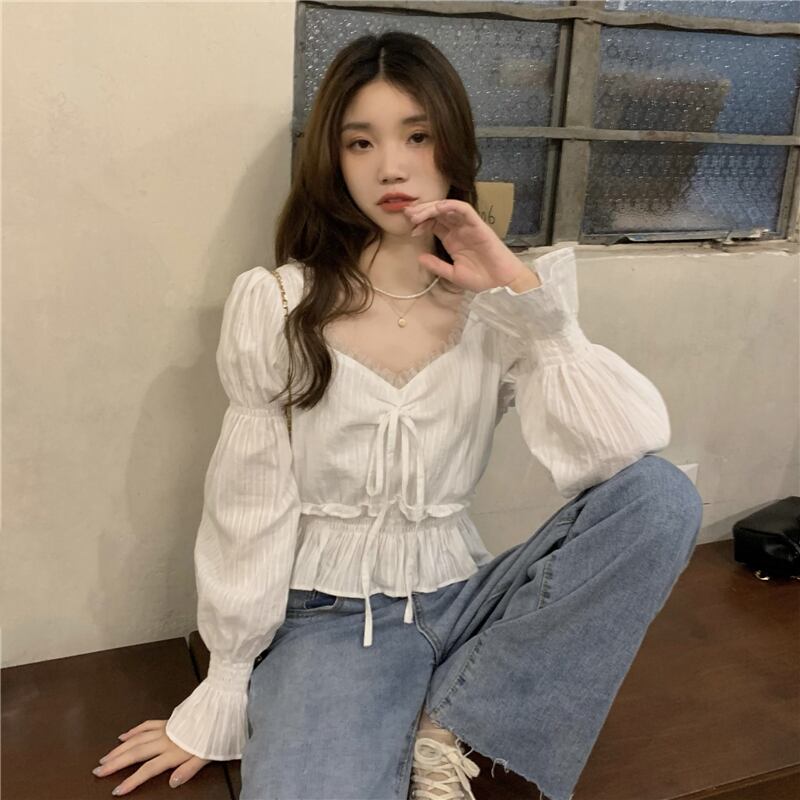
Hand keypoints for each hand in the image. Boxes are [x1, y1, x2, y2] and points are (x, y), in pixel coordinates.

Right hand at [92, 719, 211, 794]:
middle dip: (115, 763)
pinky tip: (123, 736)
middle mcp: (165, 740)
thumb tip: (171, 783)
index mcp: (174, 752)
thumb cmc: (215, 734)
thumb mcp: (207, 755)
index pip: (148, 769)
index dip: (132, 781)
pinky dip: (134, 731)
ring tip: (104, 758)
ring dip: (119, 749)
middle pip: (136, 753)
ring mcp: (165, 729)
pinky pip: (147, 725)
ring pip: (137, 739)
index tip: (116, 790)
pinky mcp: (167, 720)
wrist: (220, 708)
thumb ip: (188, 770)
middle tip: (97, 771)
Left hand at [403, 198, 530, 292]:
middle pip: (437, 213)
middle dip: (422, 212)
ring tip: (418, 214)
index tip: (410, 230)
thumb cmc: (480, 279)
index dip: (421, 223)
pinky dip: (450, 206)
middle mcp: (458, 230)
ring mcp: (468, 226)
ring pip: (448, 208)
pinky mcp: (478, 225)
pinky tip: (437, 208)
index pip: (433, 224)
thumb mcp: (452, 274)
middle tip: (408, 214)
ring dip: (431, 208)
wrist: (500, 283)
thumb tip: (419, 257)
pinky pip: (464, 210)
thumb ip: (436, 265)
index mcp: (451, 239)